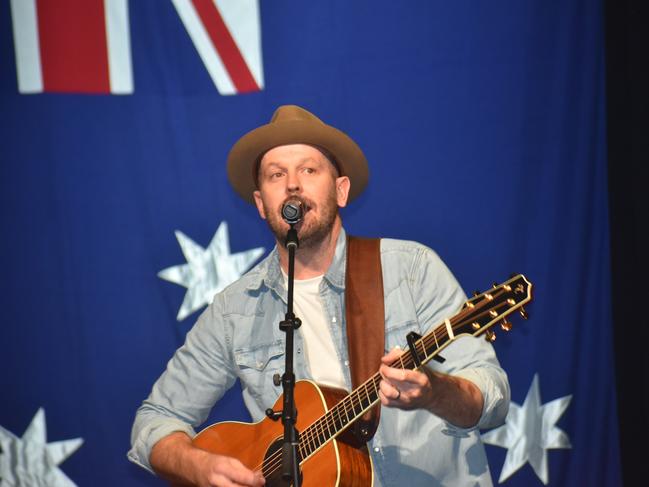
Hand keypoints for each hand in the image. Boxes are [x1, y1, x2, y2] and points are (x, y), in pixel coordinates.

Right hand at [150, 432, 264, 486]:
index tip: (262, 481)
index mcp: (222, 468)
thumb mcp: (229, 460)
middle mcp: (217, 482)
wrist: (191, 468)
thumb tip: (259, 477)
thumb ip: (243, 469)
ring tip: (248, 485)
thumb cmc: (212, 462)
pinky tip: (238, 486)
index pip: (243, 478)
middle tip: (258, 485)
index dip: (256, 480)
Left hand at [378, 347, 434, 409]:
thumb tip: (384, 359)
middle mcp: (414, 392)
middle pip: (392, 383)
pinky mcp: (402, 407)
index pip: (403, 376)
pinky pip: (385, 402)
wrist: (432, 395)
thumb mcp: (417, 361)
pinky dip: (382, 393)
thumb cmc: (423, 376)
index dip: (389, 369)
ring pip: (387, 393)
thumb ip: (399, 355)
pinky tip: (387, 388)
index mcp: (421, 380)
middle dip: (384, 373)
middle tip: (386, 369)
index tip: (385, 364)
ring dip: (383, 384)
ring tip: (386, 379)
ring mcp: (408, 402)